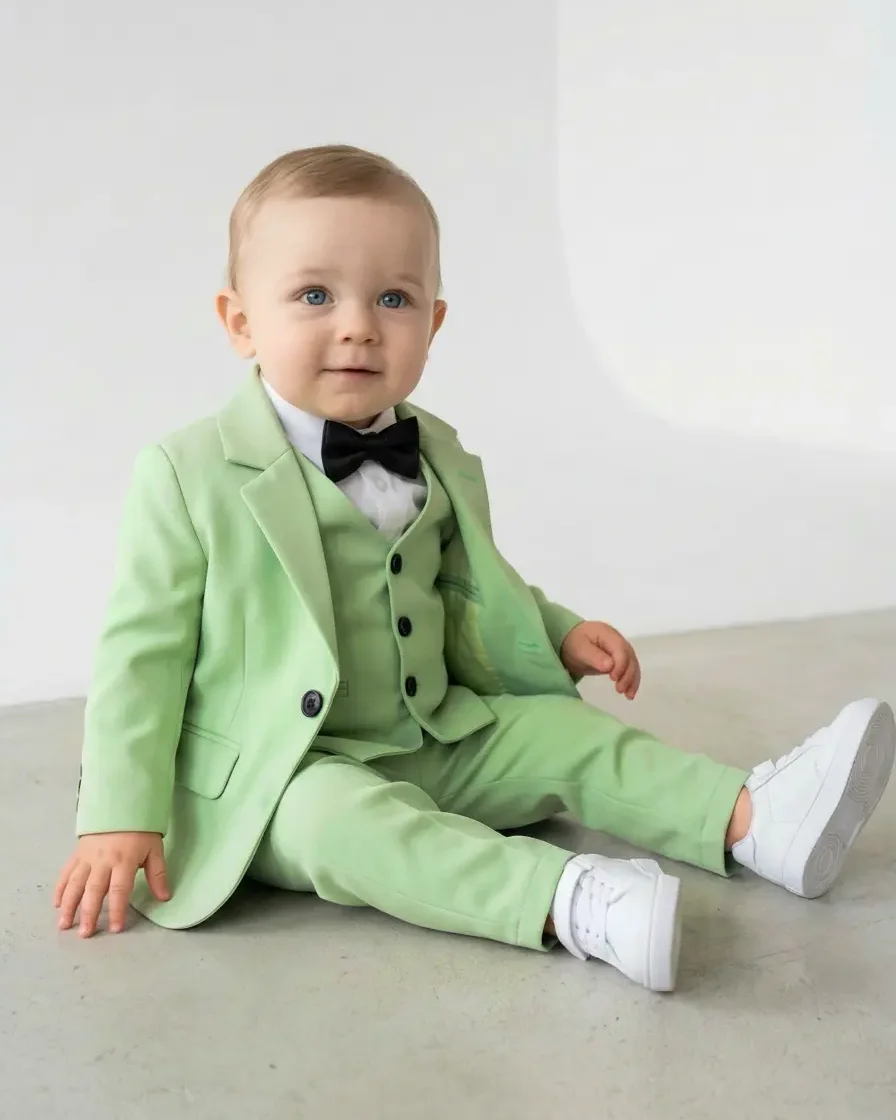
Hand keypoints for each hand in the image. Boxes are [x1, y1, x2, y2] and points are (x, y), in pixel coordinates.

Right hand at [54, 832, 168, 937]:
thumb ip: (158, 874)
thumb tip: (164, 897)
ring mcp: (87, 857)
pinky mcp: (77, 853)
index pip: (120, 890)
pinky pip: (66, 872)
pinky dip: (60, 888)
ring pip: (75, 884)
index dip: (117, 910)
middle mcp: (103, 860)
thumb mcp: (155, 849)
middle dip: (89, 913)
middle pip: (94, 890)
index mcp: (124, 860)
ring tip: (64, 924)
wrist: (122, 804)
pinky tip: (56, 904)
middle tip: (86, 934)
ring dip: (69, 905)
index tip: (116, 928)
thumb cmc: (141, 829)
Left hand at [560, 620, 640, 699]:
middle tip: (619, 690)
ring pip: (632, 664)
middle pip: (629, 657)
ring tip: (628, 695)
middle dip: (628, 674)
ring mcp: (620, 649)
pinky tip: (629, 692)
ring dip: (632, 680)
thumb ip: (595, 657)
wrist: (570, 641)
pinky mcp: (619, 658)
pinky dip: (631, 680)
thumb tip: (610, 666)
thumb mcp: (580, 649)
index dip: (620, 665)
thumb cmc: (573, 644)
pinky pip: (629, 668)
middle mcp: (618, 640)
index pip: (620, 650)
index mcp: (608, 634)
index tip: (613, 679)